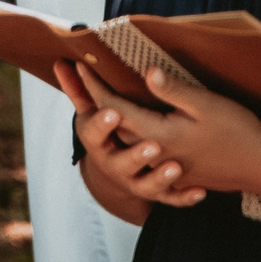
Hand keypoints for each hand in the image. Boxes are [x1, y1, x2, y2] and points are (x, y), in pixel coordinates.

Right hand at [57, 59, 206, 209]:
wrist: (116, 173)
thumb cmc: (106, 134)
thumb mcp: (91, 113)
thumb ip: (78, 90)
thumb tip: (60, 62)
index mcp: (97, 143)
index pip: (94, 134)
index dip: (102, 124)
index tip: (113, 112)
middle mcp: (114, 165)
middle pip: (122, 163)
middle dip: (136, 156)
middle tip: (153, 145)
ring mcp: (134, 182)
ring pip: (146, 186)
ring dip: (160, 178)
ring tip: (175, 167)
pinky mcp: (155, 194)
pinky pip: (170, 199)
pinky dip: (184, 198)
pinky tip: (200, 192)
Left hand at [61, 57, 260, 206]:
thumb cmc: (238, 131)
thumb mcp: (207, 105)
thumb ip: (173, 90)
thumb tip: (144, 72)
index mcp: (160, 133)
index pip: (116, 108)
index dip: (95, 87)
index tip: (79, 65)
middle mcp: (158, 152)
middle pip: (117, 127)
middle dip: (96, 103)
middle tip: (80, 81)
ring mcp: (169, 165)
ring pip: (130, 143)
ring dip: (113, 123)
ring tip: (100, 103)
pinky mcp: (180, 172)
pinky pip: (147, 158)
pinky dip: (134, 143)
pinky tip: (132, 136)